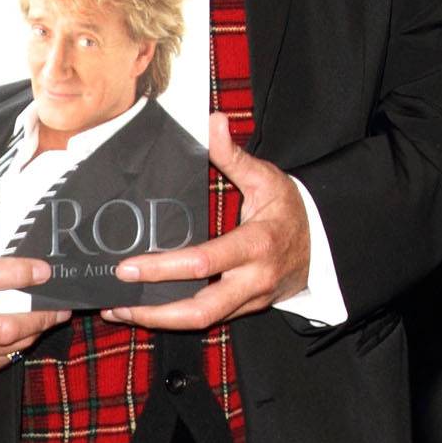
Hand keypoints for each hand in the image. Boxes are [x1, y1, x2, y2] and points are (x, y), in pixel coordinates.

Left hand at [102, 113, 310, 330]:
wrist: (326, 245)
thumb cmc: (290, 209)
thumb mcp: (267, 178)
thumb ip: (234, 154)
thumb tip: (213, 121)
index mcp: (256, 246)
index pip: (204, 263)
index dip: (164, 268)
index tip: (128, 266)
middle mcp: (253, 280)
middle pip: (201, 310)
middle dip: (155, 312)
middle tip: (116, 302)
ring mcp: (250, 300)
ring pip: (202, 321)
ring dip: (159, 321)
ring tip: (119, 311)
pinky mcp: (244, 309)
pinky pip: (208, 319)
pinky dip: (174, 318)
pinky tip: (144, 311)